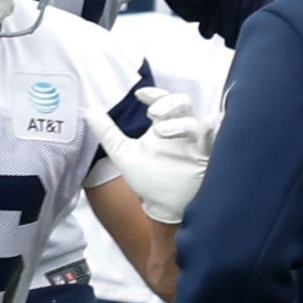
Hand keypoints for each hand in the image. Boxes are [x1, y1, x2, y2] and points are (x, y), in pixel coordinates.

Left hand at [96, 87, 217, 225]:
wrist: (165, 208)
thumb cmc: (148, 179)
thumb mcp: (123, 153)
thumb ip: (107, 132)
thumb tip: (88, 111)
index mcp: (162, 127)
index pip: (162, 101)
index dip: (154, 94)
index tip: (140, 95)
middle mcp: (181, 131)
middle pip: (183, 104)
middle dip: (169, 103)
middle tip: (153, 112)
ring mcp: (195, 144)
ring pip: (194, 123)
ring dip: (178, 123)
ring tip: (162, 131)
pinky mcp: (207, 159)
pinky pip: (214, 141)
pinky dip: (210, 132)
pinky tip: (207, 123)